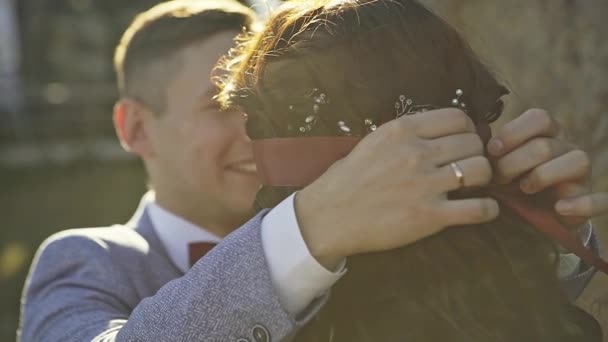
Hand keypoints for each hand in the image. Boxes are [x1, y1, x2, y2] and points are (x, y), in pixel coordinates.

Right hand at [295, 108, 497, 268]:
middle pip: (474, 143)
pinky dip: (487, 209)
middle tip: (469, 167)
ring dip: (483, 179)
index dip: (467, 130)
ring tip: (473, 186)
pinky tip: (481, 210)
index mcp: (402, 130)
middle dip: (476, 154)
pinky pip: (478, 209)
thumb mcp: (373, 142)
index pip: (458, 118)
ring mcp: (425, 184)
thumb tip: (438, 133)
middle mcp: (417, 152)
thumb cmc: (347, 179)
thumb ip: (405, 135)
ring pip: (481, 170)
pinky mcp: (430, 215)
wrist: (328, 216)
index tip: (463, 143)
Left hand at [487, 108, 607, 225]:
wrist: (530, 215)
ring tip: (522, 189)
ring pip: (576, 161)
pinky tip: (559, 208)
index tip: (491, 151)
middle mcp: (567, 147)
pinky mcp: (588, 200)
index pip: (539, 117)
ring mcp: (581, 173)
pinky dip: (581, 204)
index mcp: (546, 133)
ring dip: (541, 176)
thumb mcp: (498, 163)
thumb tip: (476, 132)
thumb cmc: (511, 182)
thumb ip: (490, 148)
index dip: (513, 133)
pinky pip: (600, 199)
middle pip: (545, 145)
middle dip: (514, 163)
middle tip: (497, 179)